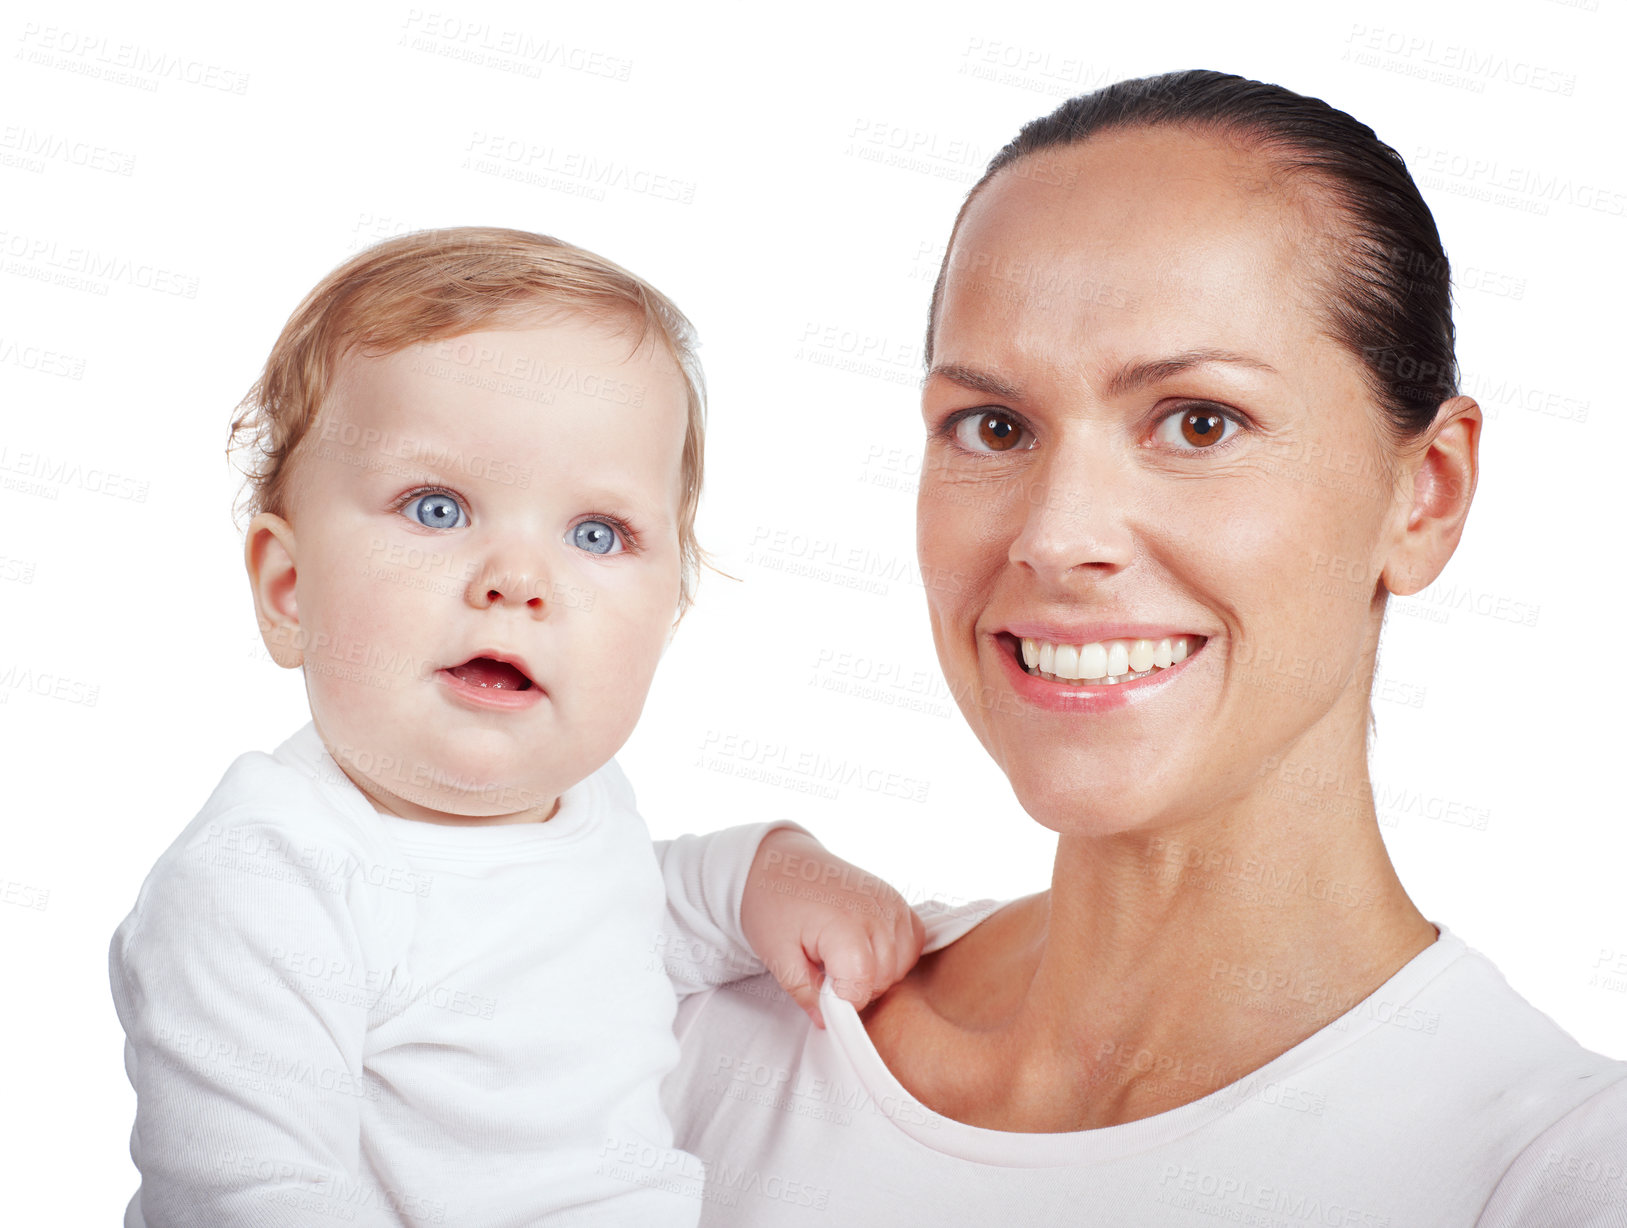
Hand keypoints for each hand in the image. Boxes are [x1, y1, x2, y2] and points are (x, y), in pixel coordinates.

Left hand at [738, 828, 925, 1028]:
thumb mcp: (777, 955)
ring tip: (843, 959)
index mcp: (844, 924)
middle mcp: (876, 910)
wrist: (779, 863)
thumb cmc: (773, 904)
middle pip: (884, 979)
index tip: (820, 993)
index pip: (862, 988)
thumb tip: (827, 1021)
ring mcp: (891, 901)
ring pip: (902, 965)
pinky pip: (913, 941)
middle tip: (825, 973)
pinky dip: (896, 953)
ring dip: (877, 973)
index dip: (840, 1001)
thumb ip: (804, 992)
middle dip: (856, 988)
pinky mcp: (897, 899)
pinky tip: (867, 949)